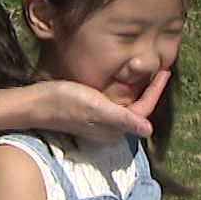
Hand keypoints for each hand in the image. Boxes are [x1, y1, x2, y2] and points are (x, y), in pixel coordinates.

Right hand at [38, 71, 169, 142]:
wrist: (36, 102)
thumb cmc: (66, 103)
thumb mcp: (97, 108)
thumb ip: (123, 118)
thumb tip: (149, 130)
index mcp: (113, 129)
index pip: (143, 111)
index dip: (155, 91)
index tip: (165, 71)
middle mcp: (109, 128)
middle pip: (137, 110)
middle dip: (149, 91)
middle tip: (160, 69)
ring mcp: (99, 121)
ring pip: (126, 106)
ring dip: (138, 90)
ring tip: (147, 71)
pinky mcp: (90, 113)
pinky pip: (114, 102)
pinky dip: (123, 90)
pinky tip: (123, 79)